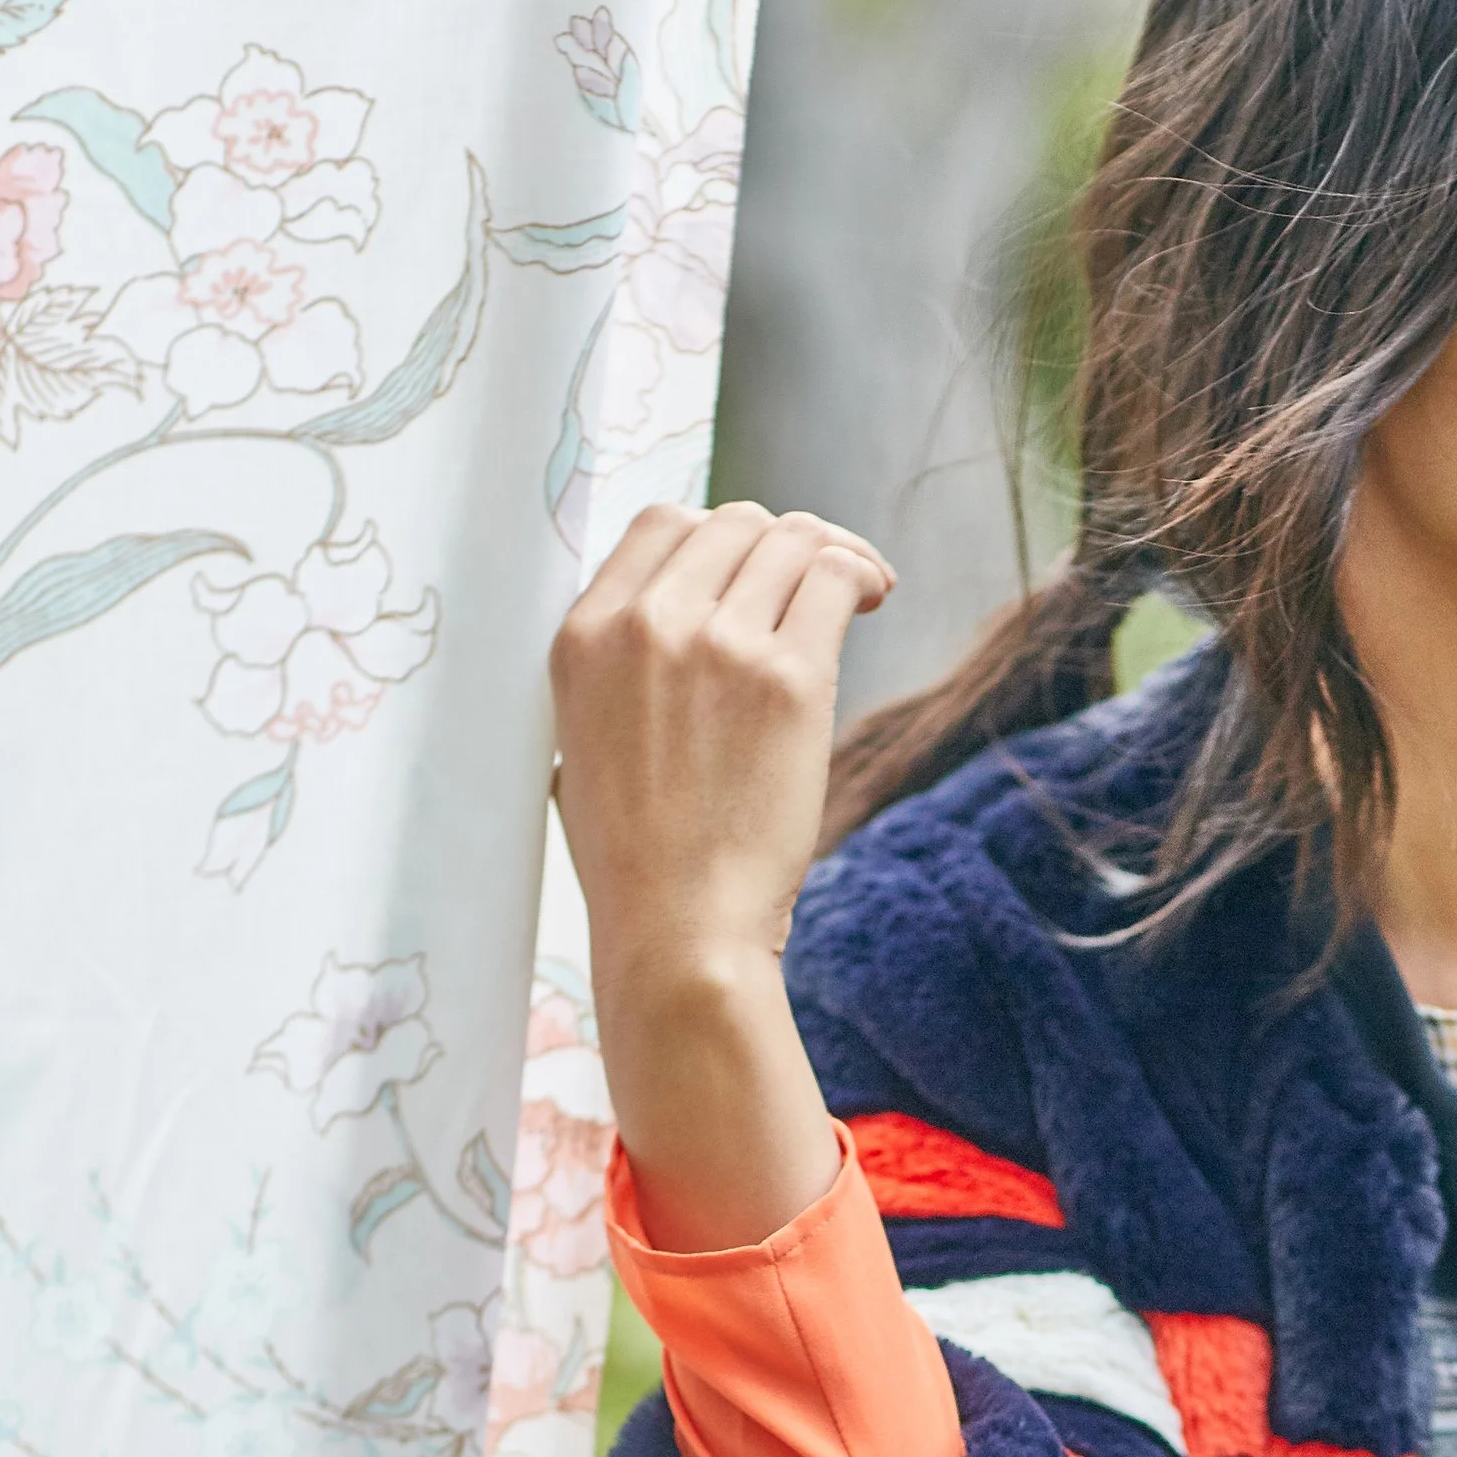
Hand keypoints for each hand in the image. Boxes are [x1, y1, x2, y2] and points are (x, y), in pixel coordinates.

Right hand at [551, 502, 893, 1251]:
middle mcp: (645, 622)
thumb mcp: (583, 749)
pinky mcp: (787, 676)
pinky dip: (860, 573)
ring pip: (788, 540)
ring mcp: (717, 643)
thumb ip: (617, 675)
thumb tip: (661, 630)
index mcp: (582, 636)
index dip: (716, 536)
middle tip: (814, 580)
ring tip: (858, 585)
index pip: (659, 523)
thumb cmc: (637, 864)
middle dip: (777, 544)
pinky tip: (875, 595)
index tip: (749, 567)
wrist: (677, 933)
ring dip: (829, 553)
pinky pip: (832, 577)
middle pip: (731, 523)